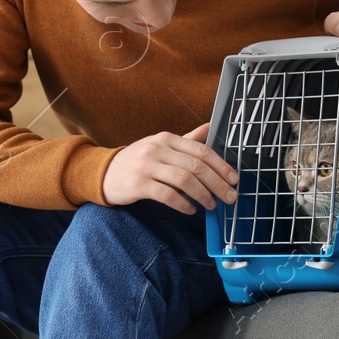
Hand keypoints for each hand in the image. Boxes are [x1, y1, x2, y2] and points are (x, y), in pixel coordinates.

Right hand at [102, 123, 237, 213]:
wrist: (104, 173)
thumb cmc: (138, 160)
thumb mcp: (161, 145)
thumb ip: (187, 139)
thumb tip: (211, 127)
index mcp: (167, 138)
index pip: (201, 150)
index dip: (221, 166)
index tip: (234, 179)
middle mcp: (157, 149)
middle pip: (196, 166)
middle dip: (217, 184)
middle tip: (229, 197)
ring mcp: (146, 166)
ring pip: (184, 180)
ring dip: (203, 195)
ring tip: (211, 205)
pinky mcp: (138, 185)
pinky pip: (167, 195)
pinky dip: (183, 204)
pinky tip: (191, 210)